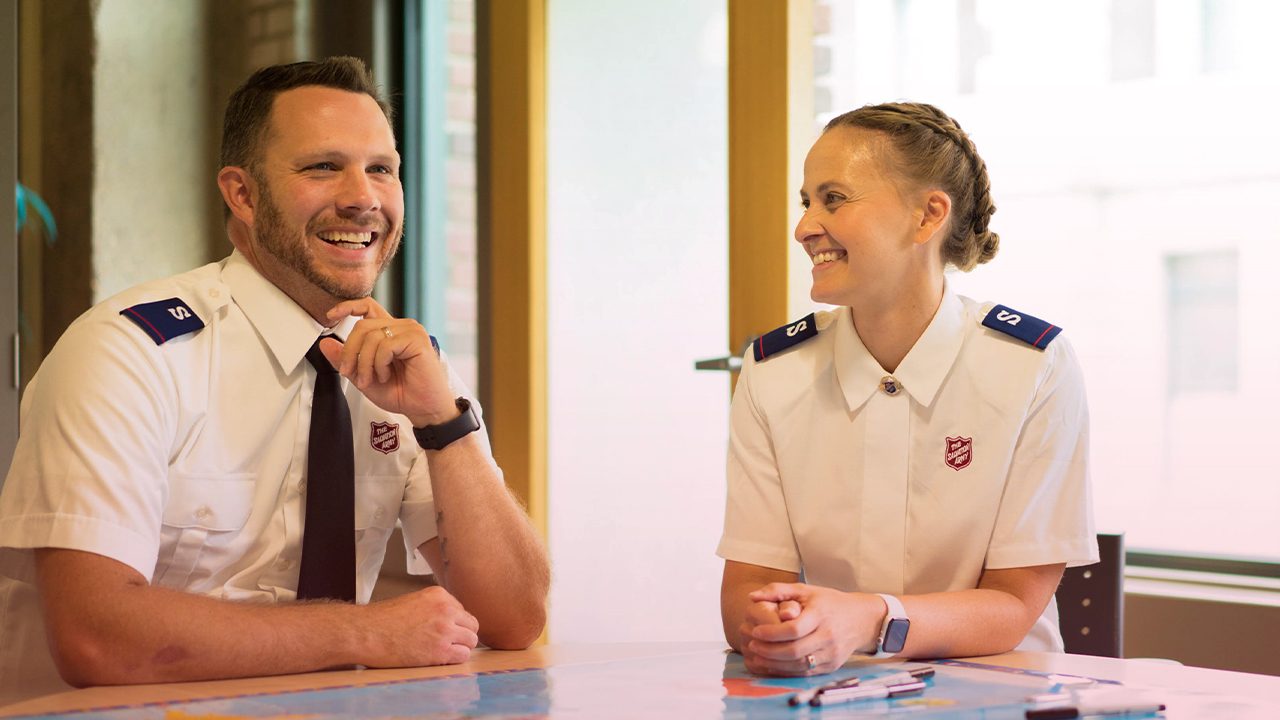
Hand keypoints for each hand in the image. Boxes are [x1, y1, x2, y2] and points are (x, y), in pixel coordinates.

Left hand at [322, 298, 457, 426]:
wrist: (422, 409)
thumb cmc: (401, 393)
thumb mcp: (363, 376)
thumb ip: (345, 359)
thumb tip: (325, 343)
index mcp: (389, 332)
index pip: (367, 306)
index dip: (347, 306)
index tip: (330, 316)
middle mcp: (400, 327)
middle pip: (363, 325)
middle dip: (349, 351)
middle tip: (348, 372)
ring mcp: (411, 331)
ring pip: (372, 335)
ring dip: (364, 362)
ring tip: (371, 379)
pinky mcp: (417, 340)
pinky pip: (385, 345)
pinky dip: (380, 364)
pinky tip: (386, 375)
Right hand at [357, 585, 479, 666]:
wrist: (365, 632)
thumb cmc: (382, 620)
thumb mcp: (413, 602)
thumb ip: (434, 608)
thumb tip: (450, 620)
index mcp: (439, 595)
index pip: (462, 611)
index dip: (454, 624)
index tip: (442, 632)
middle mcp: (445, 609)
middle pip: (472, 625)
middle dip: (462, 636)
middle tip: (447, 644)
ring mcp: (444, 630)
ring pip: (471, 641)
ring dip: (460, 648)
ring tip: (441, 652)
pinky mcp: (440, 650)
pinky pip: (463, 656)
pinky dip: (454, 660)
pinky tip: (439, 660)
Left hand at [742, 583, 884, 675]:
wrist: (861, 620)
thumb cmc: (829, 603)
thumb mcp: (806, 590)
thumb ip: (778, 590)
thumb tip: (752, 596)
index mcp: (821, 614)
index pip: (794, 629)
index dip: (772, 633)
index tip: (756, 631)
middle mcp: (829, 636)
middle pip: (795, 650)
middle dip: (769, 651)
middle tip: (752, 646)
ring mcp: (832, 653)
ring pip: (799, 665)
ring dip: (775, 663)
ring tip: (758, 656)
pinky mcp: (832, 666)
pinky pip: (806, 673)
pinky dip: (787, 671)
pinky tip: (773, 664)